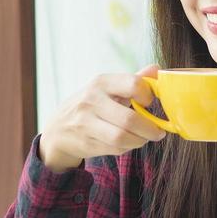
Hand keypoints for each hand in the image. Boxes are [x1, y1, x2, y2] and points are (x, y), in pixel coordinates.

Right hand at [38, 65, 166, 172]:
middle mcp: (91, 101)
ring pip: (122, 138)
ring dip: (140, 141)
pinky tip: (127, 142)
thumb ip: (133, 80)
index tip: (149, 103)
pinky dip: (127, 147)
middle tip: (158, 132)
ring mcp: (86, 123)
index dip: (148, 96)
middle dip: (150, 129)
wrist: (58, 129)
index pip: (133, 84)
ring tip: (143, 138)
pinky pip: (115, 149)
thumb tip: (157, 68)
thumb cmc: (91, 105)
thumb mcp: (108, 88)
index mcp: (101, 83)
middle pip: (130, 119)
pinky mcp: (85, 142)